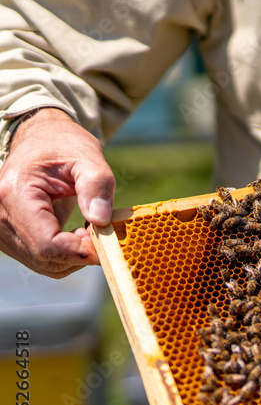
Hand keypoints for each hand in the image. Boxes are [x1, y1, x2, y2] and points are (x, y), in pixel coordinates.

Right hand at [0, 108, 114, 277]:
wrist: (40, 140)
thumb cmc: (64, 145)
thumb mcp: (88, 157)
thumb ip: (96, 186)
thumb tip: (101, 220)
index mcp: (15, 193)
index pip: (48, 244)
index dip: (81, 251)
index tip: (107, 239)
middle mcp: (0, 215)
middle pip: (46, 259)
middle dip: (80, 253)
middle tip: (100, 230)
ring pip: (44, 264)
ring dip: (73, 255)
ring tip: (87, 227)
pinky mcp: (7, 237)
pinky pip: (40, 260)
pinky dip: (63, 254)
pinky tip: (73, 233)